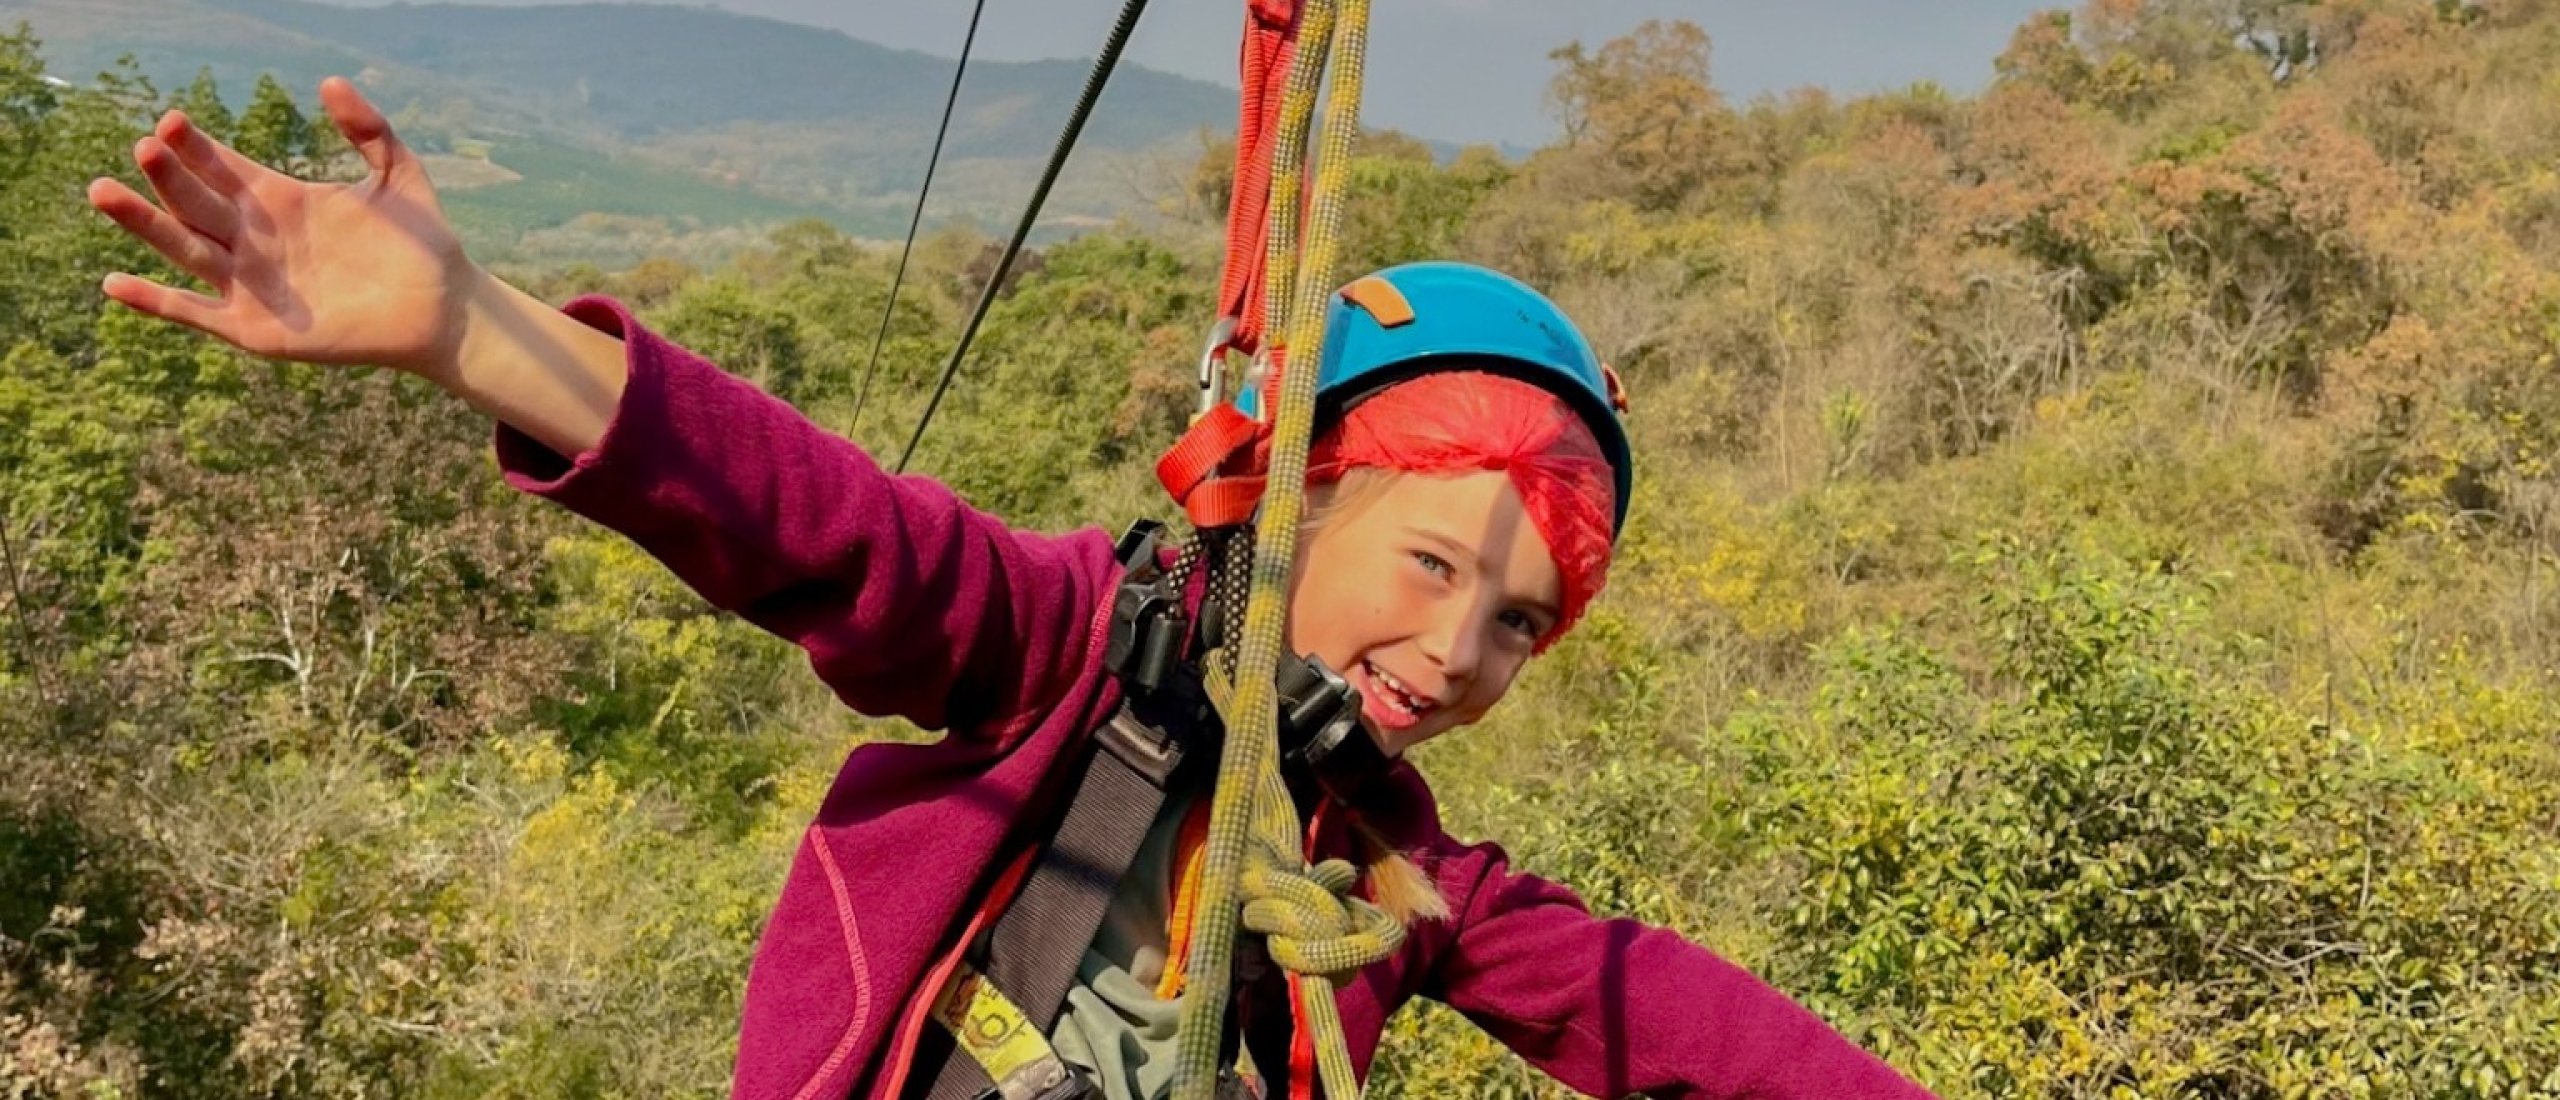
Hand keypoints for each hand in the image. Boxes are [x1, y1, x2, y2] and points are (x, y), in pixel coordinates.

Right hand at [89, 77, 474, 378]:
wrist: (443, 308)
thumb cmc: (422, 241)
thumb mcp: (398, 174)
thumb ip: (368, 129)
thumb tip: (330, 82)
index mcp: (277, 200)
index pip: (221, 167)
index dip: (195, 146)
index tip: (172, 121)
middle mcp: (253, 238)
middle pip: (194, 202)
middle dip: (167, 176)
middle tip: (145, 147)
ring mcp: (249, 283)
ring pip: (183, 248)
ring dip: (143, 223)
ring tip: (103, 192)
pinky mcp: (252, 327)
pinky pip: (195, 312)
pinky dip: (155, 301)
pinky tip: (115, 283)